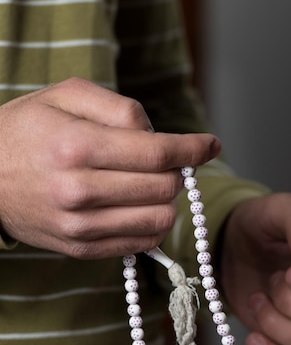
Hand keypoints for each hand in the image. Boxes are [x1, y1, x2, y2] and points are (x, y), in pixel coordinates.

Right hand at [0, 78, 219, 257]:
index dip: (193, 148)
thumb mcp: (66, 96)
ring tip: (150, 184)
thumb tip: (160, 134)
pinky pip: (139, 244)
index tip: (210, 144)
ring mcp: (79, 225)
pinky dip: (150, 224)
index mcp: (77, 146)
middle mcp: (79, 191)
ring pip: (159, 220)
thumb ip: (119, 107)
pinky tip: (138, 206)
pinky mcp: (80, 248)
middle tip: (167, 161)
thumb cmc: (27, 130)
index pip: (158, 153)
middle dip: (177, 171)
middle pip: (164, 188)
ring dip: (166, 200)